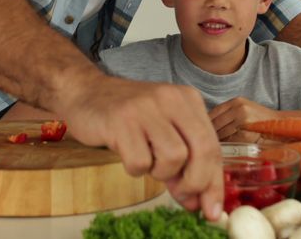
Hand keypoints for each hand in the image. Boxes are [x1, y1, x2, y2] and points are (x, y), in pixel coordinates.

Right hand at [58, 75, 223, 219]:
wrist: (86, 92)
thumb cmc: (129, 117)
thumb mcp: (163, 132)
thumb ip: (183, 164)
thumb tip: (199, 202)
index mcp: (188, 99)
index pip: (213, 145)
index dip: (214, 182)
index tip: (211, 210)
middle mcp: (171, 99)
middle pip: (202, 151)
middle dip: (195, 183)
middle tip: (181, 195)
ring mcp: (146, 108)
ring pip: (174, 158)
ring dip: (160, 172)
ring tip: (146, 160)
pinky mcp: (121, 120)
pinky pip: (140, 162)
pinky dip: (135, 168)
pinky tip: (127, 153)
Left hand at [208, 97, 277, 141]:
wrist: (280, 125)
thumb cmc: (260, 120)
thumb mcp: (243, 109)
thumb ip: (227, 114)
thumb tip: (206, 124)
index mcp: (236, 102)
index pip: (213, 113)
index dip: (205, 123)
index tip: (202, 130)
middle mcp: (239, 109)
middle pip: (215, 124)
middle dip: (211, 134)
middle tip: (207, 141)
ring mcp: (243, 121)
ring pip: (221, 134)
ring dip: (217, 141)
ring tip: (216, 145)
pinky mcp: (246, 134)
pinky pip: (230, 142)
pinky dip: (226, 146)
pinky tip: (228, 148)